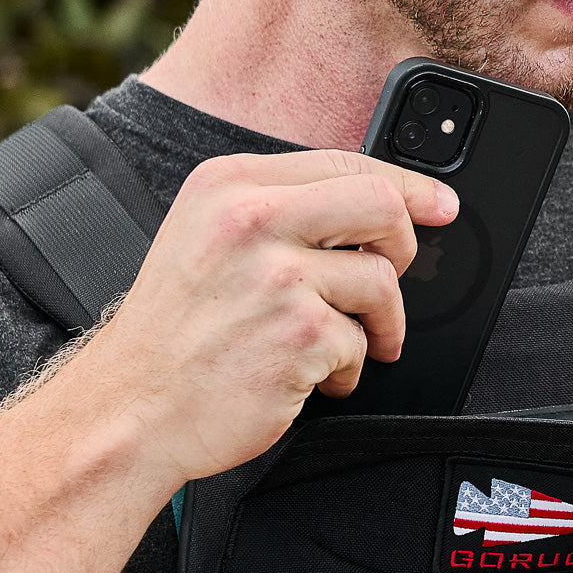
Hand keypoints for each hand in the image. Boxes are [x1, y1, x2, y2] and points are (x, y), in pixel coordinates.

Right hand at [83, 148, 458, 482]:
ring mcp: (278, 278)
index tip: (441, 203)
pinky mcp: (300, 335)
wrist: (132, 410)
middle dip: (405, 247)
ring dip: (375, 327)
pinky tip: (308, 377)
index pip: (345, 163)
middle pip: (382, 206)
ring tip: (339, 349)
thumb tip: (373, 210)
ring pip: (380, 284)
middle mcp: (252, 221)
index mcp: (230, 186)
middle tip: (393, 279)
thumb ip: (278, 214)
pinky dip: (344, 371)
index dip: (408, 185)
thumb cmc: (172, 336)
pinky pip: (359, 345)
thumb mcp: (205, 241)